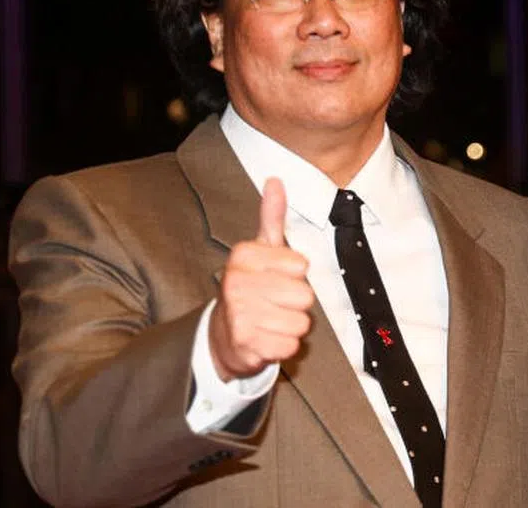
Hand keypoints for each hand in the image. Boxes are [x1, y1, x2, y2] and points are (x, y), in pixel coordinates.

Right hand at [209, 177, 313, 381]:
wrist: (223, 335)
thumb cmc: (250, 288)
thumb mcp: (260, 250)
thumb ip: (271, 217)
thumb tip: (275, 180)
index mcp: (243, 256)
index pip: (301, 266)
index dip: (296, 275)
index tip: (276, 276)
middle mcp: (236, 283)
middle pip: (305, 296)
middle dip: (296, 303)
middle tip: (274, 303)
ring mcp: (239, 315)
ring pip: (301, 322)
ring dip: (291, 325)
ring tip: (270, 321)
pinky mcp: (245, 345)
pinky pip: (290, 345)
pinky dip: (284, 346)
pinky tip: (266, 339)